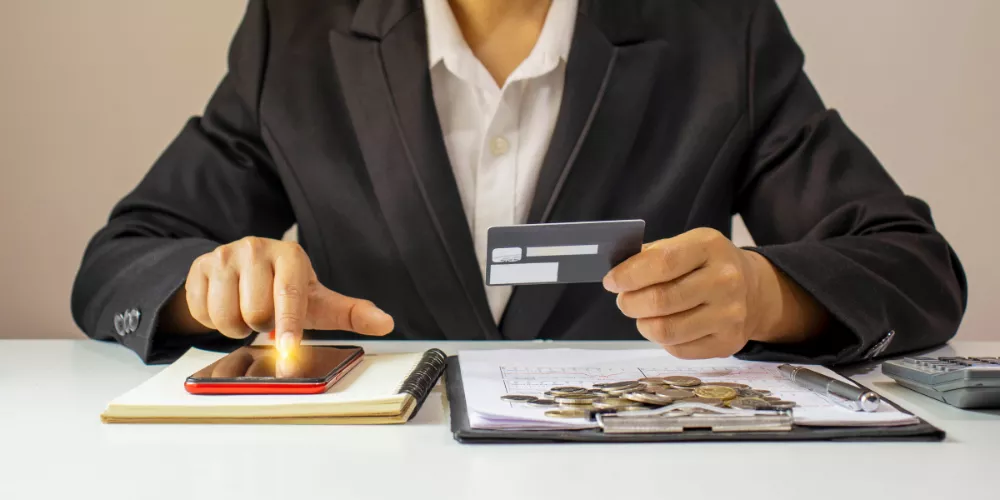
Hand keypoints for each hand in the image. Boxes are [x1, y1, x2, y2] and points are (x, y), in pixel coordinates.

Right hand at [165, 237, 393, 354]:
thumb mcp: (318, 301)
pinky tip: (225, 306)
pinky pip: (201, 313)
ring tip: (246, 312)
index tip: (288, 351)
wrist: (242, 272)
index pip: (289, 296)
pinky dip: (212, 321)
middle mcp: (255, 248)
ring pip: (225, 316)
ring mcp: (223, 255)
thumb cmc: (286, 290)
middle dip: (261, 326)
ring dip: (235, 326)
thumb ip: (351, 312)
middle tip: (266, 316)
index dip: (289, 327)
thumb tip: (386, 323)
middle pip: (255, 312)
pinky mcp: (197, 267)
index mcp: (289, 255)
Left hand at [603, 228, 825, 358]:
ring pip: (665, 330)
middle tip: (624, 300)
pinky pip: (678, 349)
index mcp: (710, 247)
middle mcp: (725, 280)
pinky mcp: (728, 343)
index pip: (662, 263)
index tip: (611, 282)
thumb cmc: (707, 265)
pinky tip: (668, 325)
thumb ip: (652, 256)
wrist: (754, 289)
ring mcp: (730, 314)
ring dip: (643, 324)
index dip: (628, 275)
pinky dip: (663, 340)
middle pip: (660, 300)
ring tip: (643, 315)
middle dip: (630, 303)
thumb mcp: (686, 245)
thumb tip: (616, 275)